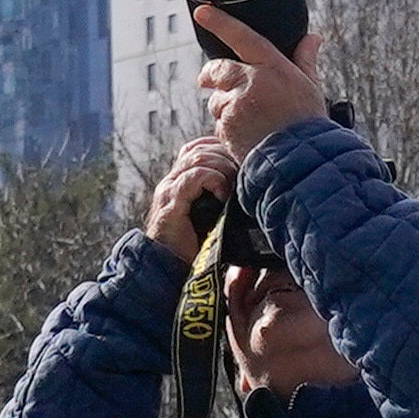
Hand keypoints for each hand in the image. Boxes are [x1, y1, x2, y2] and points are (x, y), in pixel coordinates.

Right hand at [146, 129, 247, 251]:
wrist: (167, 270)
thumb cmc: (193, 248)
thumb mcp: (211, 218)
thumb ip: (221, 200)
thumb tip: (251, 190)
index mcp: (180, 181)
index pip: (198, 147)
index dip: (221, 149)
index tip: (241, 164)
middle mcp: (172, 181)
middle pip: (201, 148)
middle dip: (226, 156)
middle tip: (243, 175)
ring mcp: (169, 189)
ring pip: (199, 157)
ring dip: (223, 167)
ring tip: (234, 187)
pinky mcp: (171, 202)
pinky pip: (195, 176)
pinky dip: (215, 181)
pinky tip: (224, 197)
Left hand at [191, 0, 331, 149]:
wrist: (301, 162)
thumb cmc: (309, 124)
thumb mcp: (311, 88)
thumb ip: (305, 60)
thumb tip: (312, 38)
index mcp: (273, 66)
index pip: (241, 36)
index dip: (220, 22)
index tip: (202, 11)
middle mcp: (251, 82)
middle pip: (218, 69)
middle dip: (210, 75)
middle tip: (206, 80)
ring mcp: (236, 106)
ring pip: (217, 100)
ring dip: (224, 106)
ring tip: (249, 120)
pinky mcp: (226, 128)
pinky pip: (219, 123)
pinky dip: (228, 128)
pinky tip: (247, 135)